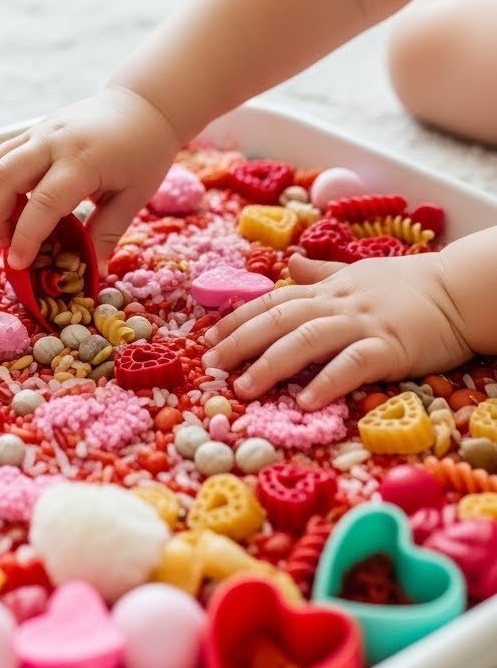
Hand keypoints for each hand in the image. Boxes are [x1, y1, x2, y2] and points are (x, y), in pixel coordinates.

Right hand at [0, 85, 180, 269]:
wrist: (143, 105)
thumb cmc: (144, 152)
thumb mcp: (134, 197)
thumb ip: (107, 234)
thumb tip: (94, 273)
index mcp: (83, 160)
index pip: (43, 203)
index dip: (26, 237)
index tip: (18, 264)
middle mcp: (54, 142)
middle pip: (3, 178)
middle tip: (8, 246)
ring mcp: (40, 131)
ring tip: (7, 228)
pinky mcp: (34, 129)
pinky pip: (1, 155)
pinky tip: (12, 204)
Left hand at [202, 250, 471, 410]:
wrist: (459, 290)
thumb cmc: (410, 286)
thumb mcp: (359, 273)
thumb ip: (321, 276)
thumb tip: (288, 266)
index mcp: (329, 289)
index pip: (274, 302)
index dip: (238, 319)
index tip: (207, 339)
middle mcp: (338, 304)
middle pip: (279, 319)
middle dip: (239, 342)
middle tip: (210, 365)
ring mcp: (362, 324)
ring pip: (306, 340)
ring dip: (271, 363)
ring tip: (244, 387)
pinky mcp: (389, 347)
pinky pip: (352, 363)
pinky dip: (327, 381)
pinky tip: (305, 401)